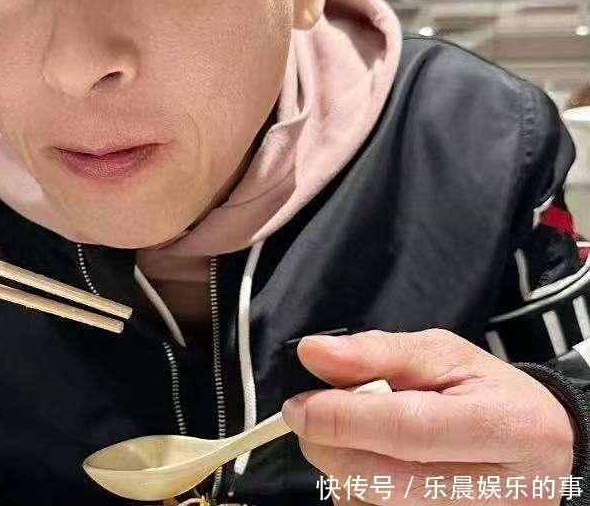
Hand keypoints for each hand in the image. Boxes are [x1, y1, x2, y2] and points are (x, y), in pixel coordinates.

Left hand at [282, 328, 575, 504]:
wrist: (545, 447)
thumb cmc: (488, 394)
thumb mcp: (443, 354)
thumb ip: (376, 352)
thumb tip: (313, 354)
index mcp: (502, 426)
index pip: (406, 430)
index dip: (343, 418)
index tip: (299, 406)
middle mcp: (500, 493)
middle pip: (383, 481)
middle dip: (331, 445)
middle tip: (314, 415)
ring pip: (374, 505)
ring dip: (345, 468)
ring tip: (362, 435)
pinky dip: (361, 491)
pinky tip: (377, 465)